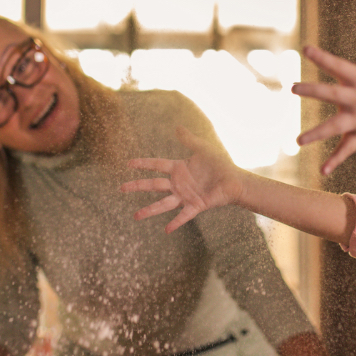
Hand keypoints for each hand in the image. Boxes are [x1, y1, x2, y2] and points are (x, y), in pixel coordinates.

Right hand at [121, 126, 245, 232]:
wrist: (234, 180)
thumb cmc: (220, 164)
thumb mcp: (203, 149)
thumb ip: (189, 140)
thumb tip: (178, 127)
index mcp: (179, 169)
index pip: (156, 165)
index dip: (143, 164)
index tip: (128, 164)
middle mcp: (178, 183)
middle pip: (153, 185)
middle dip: (137, 186)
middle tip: (121, 188)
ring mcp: (185, 196)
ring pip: (163, 204)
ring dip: (150, 210)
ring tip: (135, 216)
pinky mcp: (196, 205)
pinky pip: (184, 215)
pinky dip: (176, 222)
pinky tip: (167, 229)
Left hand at [296, 10, 355, 174]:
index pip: (337, 65)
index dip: (321, 57)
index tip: (304, 49)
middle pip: (331, 94)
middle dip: (313, 91)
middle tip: (293, 88)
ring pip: (335, 127)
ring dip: (317, 134)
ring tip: (298, 141)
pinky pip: (347, 149)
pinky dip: (336, 161)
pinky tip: (322, 172)